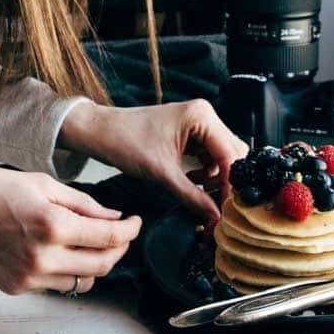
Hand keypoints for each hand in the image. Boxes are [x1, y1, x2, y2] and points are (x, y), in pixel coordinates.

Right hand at [0, 162, 140, 296]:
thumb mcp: (42, 183)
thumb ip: (82, 203)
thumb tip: (112, 217)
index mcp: (53, 225)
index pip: (109, 237)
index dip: (129, 231)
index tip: (135, 222)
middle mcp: (44, 258)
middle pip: (102, 265)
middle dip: (118, 250)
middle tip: (120, 234)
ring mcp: (29, 278)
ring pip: (82, 282)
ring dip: (94, 265)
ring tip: (91, 244)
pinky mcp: (16, 288)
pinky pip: (55, 286)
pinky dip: (65, 271)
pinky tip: (58, 252)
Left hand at [58, 99, 247, 223]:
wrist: (101, 132)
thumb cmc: (126, 142)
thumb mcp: (162, 173)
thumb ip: (192, 196)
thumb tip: (215, 217)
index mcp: (202, 116)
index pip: (230, 155)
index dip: (231, 184)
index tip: (229, 209)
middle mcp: (204, 115)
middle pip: (232, 153)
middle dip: (227, 180)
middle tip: (220, 206)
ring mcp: (198, 123)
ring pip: (222, 156)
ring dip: (216, 177)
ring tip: (203, 196)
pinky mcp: (190, 133)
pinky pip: (209, 155)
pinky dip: (206, 172)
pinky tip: (193, 183)